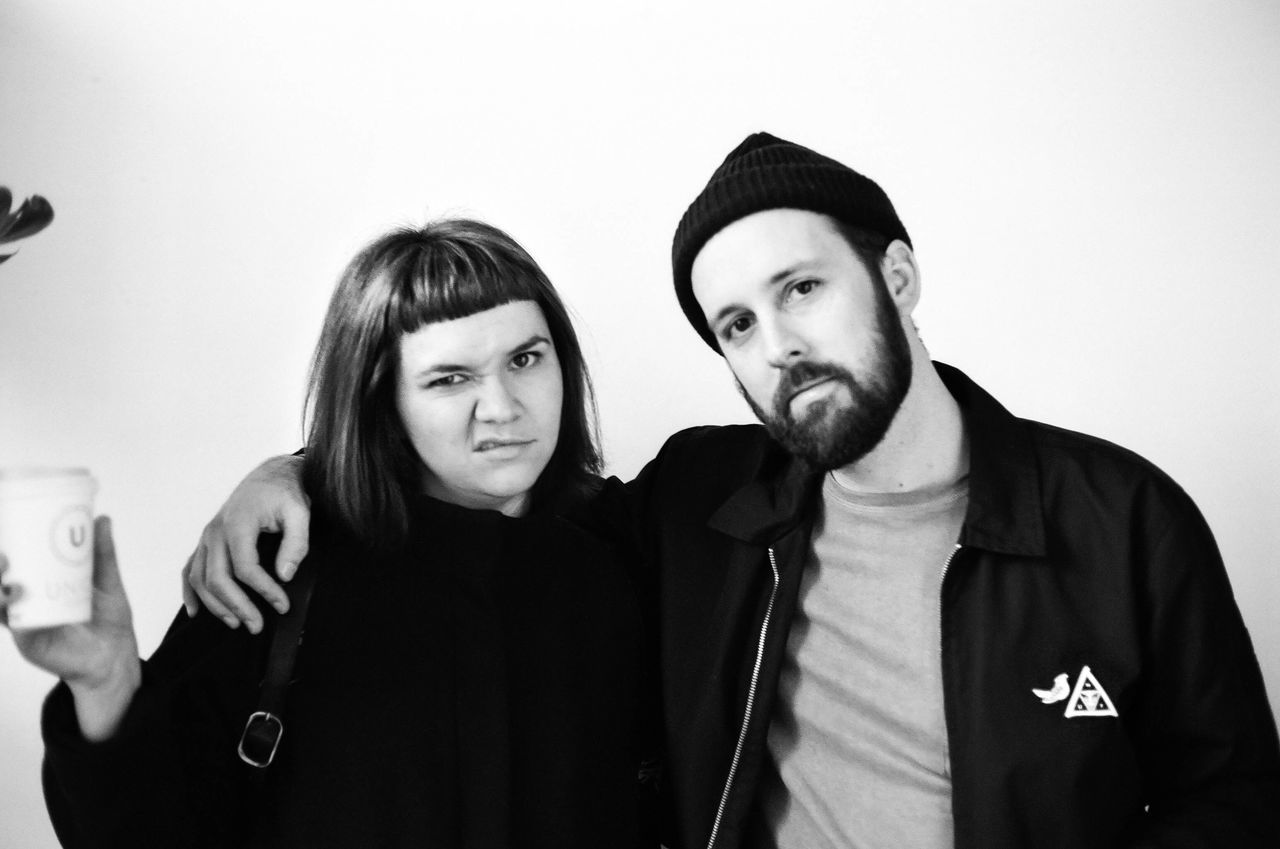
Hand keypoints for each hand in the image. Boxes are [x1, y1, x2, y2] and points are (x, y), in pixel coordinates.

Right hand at [2, 517, 141, 740]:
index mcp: (45, 587)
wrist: (116, 656)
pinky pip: (16, 627)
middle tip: (6, 557)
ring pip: (3, 605)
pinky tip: (16, 603)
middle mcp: (31, 604)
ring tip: (12, 581)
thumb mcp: (107, 582)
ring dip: (1, 592)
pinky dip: (13, 615)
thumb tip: (101, 519)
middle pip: (3, 585)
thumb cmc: (108, 619)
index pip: (20, 568)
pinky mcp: (31, 642)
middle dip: (0, 570)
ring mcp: (29, 623)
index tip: (9, 538)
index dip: (9, 555)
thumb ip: (102, 554)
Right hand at [182, 454, 309, 633]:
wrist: (271, 476)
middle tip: (257, 626)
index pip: (245, 568)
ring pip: (200, 578)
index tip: (282, 605)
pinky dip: (189, 592)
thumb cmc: (286, 494)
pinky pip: (189, 569)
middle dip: (238, 606)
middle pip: (217, 578)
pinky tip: (196, 611)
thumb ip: (296, 544)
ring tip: (237, 623)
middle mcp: (216, 531)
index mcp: (238, 523)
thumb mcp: (300, 513)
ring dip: (216, 605)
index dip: (264, 590)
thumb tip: (285, 575)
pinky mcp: (206, 540)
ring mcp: (207, 536)